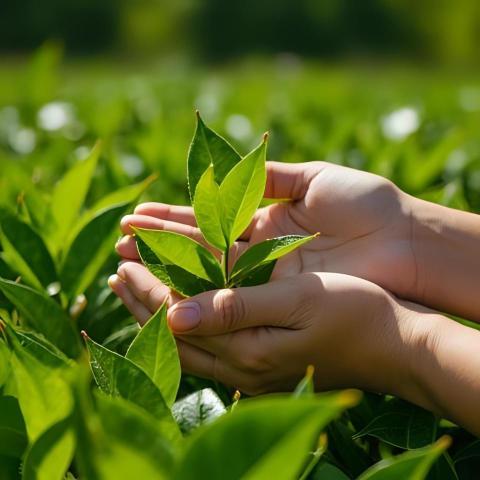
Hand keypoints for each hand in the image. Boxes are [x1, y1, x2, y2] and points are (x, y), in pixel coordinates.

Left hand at [111, 267, 420, 395]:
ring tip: (133, 288)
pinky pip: (208, 346)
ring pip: (187, 342)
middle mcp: (242, 367)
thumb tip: (175, 314)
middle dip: (142, 301)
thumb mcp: (298, 302)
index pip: (180, 317)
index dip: (149, 287)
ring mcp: (252, 370)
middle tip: (117, 270)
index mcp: (247, 351)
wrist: (397, 345)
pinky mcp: (263, 363)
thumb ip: (236, 309)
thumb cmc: (355, 313)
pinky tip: (177, 310)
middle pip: (175, 334)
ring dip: (157, 312)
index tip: (124, 260)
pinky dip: (184, 323)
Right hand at [115, 161, 415, 300]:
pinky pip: (232, 294)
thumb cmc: (366, 203)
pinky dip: (198, 291)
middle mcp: (259, 250)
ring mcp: (266, 276)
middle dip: (158, 243)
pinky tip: (166, 288)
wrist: (404, 240)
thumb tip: (229, 168)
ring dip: (168, 267)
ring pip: (207, 272)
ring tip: (127, 261)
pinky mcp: (279, 297)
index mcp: (265, 217)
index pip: (207, 217)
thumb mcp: (314, 177)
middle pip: (199, 247)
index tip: (136, 214)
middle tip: (119, 240)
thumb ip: (271, 176)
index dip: (171, 217)